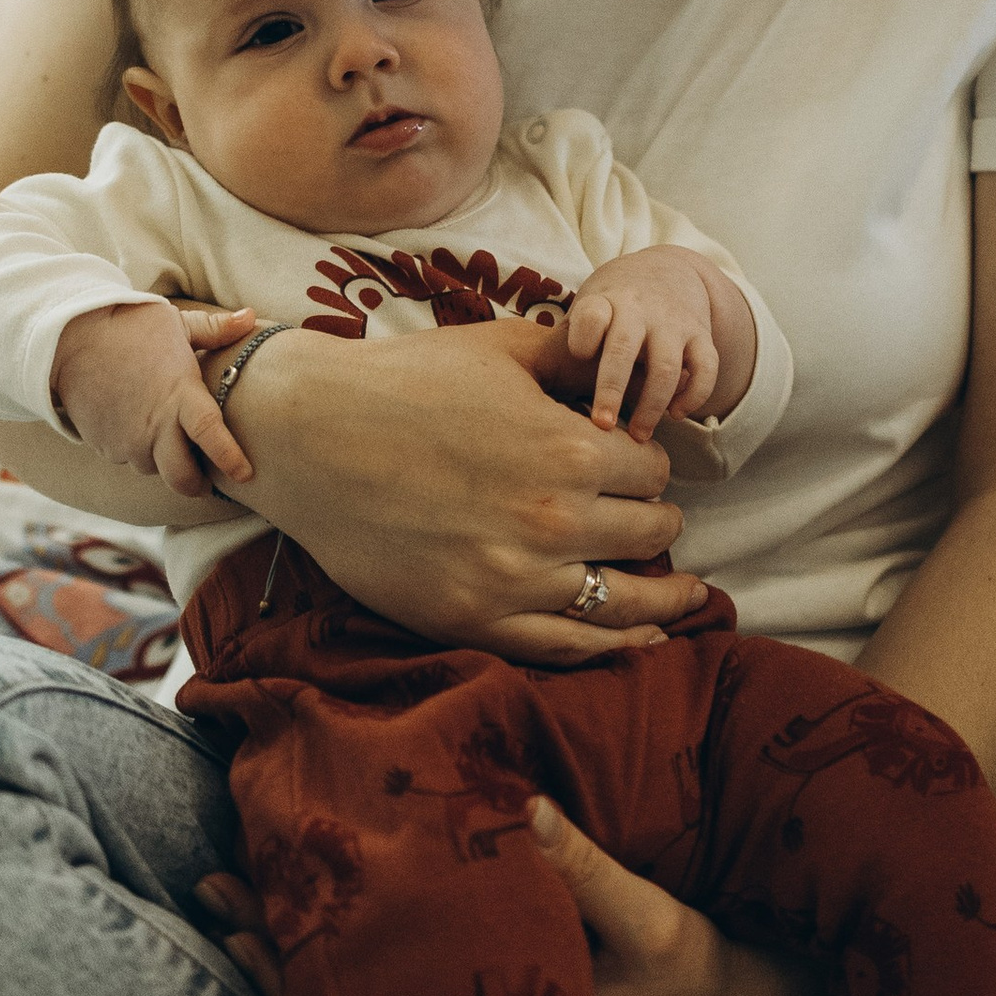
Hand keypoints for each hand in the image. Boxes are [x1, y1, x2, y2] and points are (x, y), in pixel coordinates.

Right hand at [50, 299, 257, 492]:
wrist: (67, 337)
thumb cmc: (128, 326)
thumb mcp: (175, 323)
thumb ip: (215, 329)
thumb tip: (251, 317)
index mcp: (180, 394)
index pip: (211, 436)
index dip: (230, 459)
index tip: (246, 474)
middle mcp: (155, 425)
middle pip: (183, 478)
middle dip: (196, 485)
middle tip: (204, 479)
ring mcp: (127, 440)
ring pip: (154, 468)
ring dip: (162, 460)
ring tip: (163, 436)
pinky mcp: (104, 445)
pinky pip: (127, 458)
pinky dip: (136, 449)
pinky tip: (134, 425)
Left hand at [195, 793, 820, 995]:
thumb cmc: (710, 975)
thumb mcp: (657, 924)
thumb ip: (588, 871)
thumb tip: (520, 807)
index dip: (307, 963)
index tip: (251, 908)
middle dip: (284, 951)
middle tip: (214, 889)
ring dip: (311, 952)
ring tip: (240, 900)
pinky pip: (413, 994)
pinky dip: (362, 956)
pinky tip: (327, 920)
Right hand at [221, 314, 703, 655]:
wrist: (309, 438)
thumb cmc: (404, 382)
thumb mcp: (500, 348)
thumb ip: (574, 356)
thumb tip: (625, 355)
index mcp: (568, 447)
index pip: (652, 469)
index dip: (649, 463)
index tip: (636, 464)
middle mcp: (553, 519)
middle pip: (650, 532)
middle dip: (656, 521)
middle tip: (649, 517)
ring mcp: (515, 579)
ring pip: (626, 601)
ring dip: (662, 596)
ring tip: (686, 595)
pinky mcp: (476, 620)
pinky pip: (568, 647)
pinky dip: (614, 647)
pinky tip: (642, 639)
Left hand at [564, 247, 719, 441]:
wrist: (666, 272)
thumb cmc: (613, 304)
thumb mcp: (589, 306)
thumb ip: (571, 341)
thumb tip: (540, 394)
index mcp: (605, 301)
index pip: (592, 315)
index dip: (584, 336)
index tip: (578, 357)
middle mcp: (640, 309)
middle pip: (625, 348)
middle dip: (612, 389)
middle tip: (602, 426)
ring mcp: (674, 323)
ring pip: (667, 367)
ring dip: (652, 405)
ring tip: (639, 435)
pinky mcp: (701, 336)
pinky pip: (706, 368)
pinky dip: (694, 395)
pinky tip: (676, 414)